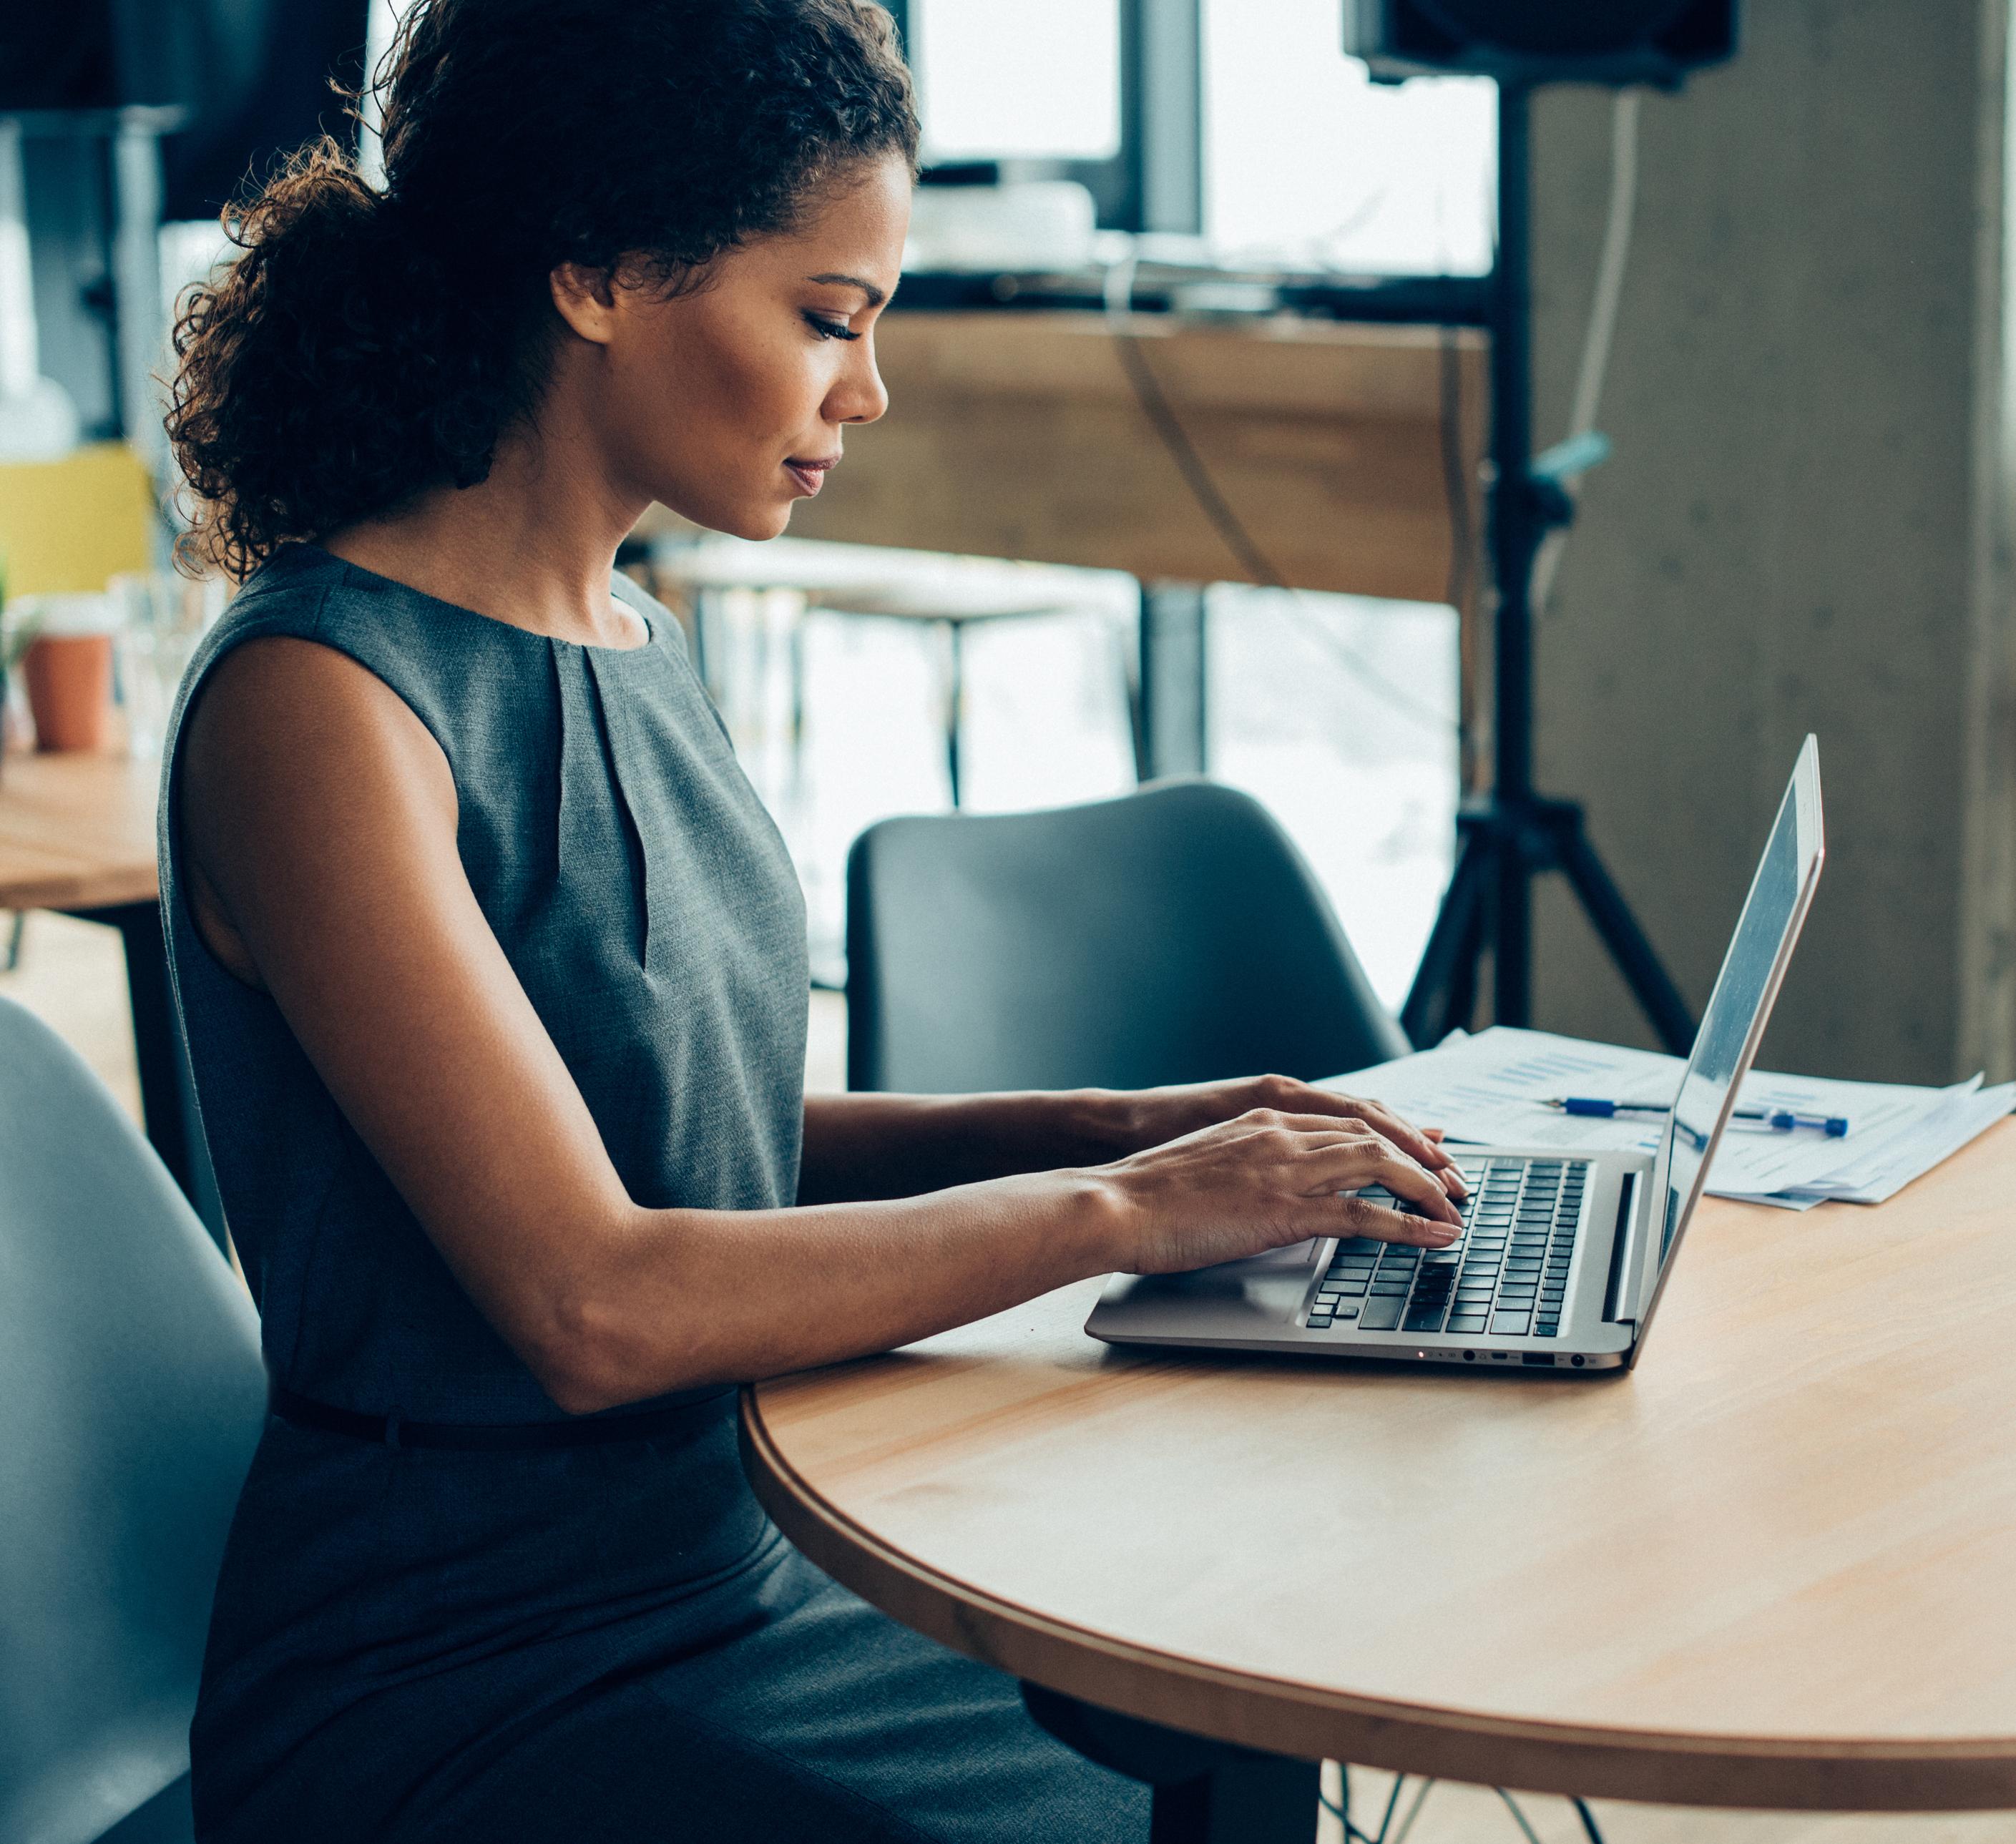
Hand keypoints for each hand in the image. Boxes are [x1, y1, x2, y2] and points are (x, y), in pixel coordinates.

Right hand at [1091, 1107, 1465, 1276]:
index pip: (1348, 1118)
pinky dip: (1408, 1226)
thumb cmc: (1146, 1194)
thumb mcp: (1206, 1164)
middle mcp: (1281, 1135)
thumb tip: (1264, 1186)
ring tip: (1456, 1210)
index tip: (1425, 1151)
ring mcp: (1285, 1169)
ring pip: (1381, 1165)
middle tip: (1454, 1183)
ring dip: (1427, 1189)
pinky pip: (1364, 1215)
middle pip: (1375, 1134)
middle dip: (1422, 1159)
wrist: (1114, 1203)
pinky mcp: (1284, 1209)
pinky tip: (1435, 1237)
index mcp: (1263, 1121)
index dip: (1395, 1135)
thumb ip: (1245, 1163)